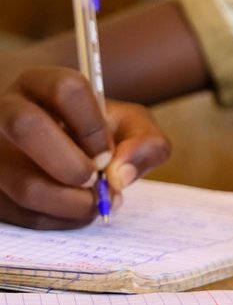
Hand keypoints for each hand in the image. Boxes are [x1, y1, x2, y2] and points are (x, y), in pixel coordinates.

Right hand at [0, 68, 170, 228]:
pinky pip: (17, 214)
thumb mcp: (131, 128)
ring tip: (92, 203)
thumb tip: (120, 176)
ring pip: (22, 183)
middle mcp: (5, 110)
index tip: (107, 155)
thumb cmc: (97, 136)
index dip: (93, 127)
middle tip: (95, 183)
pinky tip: (71, 212)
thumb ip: (146, 144)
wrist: (61, 151)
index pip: (66, 89)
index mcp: (41, 83)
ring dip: (69, 205)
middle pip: (26, 125)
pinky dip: (54, 221)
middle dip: (71, 166)